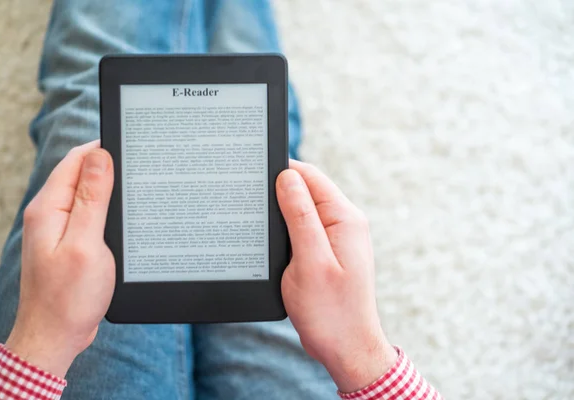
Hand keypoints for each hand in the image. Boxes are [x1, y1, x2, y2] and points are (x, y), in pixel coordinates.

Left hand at [5, 140, 114, 377]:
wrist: (55, 336)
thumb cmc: (69, 297)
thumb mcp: (86, 243)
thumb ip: (91, 198)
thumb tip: (99, 156)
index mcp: (48, 208)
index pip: (76, 160)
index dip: (103, 148)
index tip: (132, 145)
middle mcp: (49, 214)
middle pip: (80, 174)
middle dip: (109, 166)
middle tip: (141, 168)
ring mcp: (57, 229)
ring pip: (86, 194)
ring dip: (109, 189)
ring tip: (136, 191)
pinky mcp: (68, 243)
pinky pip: (88, 215)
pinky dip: (106, 210)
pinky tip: (123, 218)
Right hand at [276, 160, 397, 392]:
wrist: (346, 348)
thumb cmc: (330, 311)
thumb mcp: (310, 260)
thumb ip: (300, 216)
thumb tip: (287, 177)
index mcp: (344, 219)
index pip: (311, 176)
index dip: (282, 171)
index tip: (255, 174)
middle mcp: (345, 223)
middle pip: (307, 191)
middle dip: (280, 192)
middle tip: (250, 201)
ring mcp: (338, 238)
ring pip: (303, 210)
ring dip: (282, 213)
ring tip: (258, 223)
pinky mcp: (328, 253)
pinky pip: (305, 230)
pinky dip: (287, 231)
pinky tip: (272, 243)